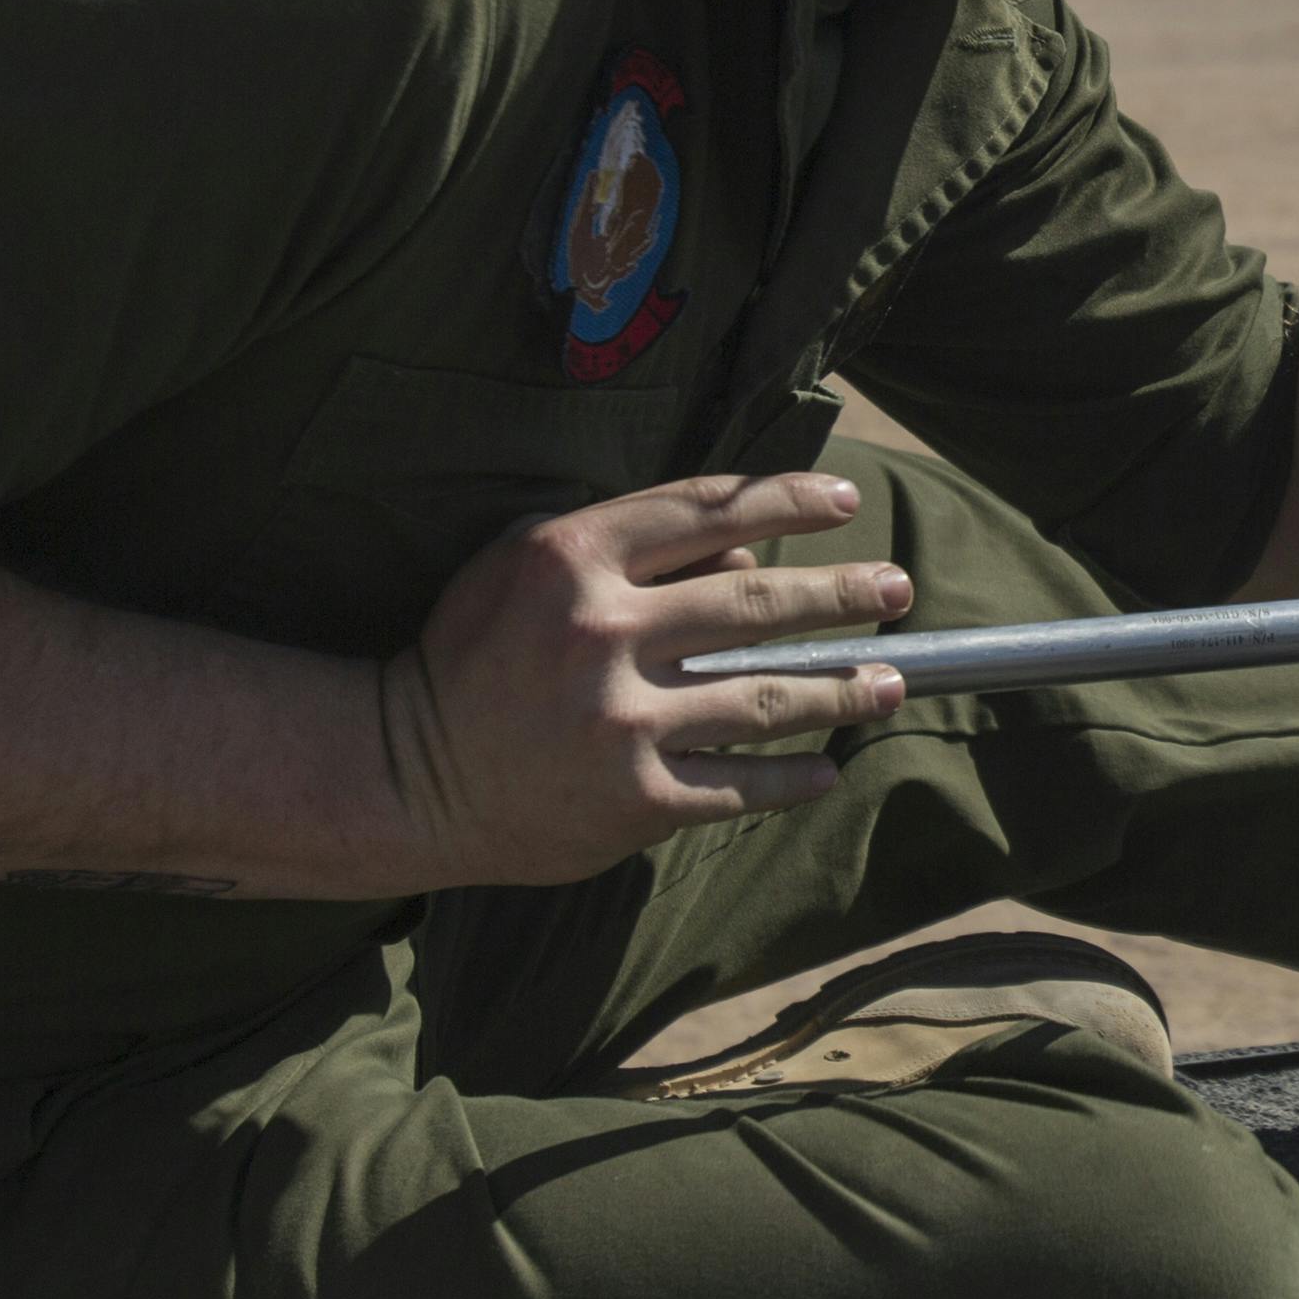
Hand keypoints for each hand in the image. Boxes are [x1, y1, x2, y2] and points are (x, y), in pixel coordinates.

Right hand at [372, 470, 915, 886]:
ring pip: (764, 698)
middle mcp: (603, 632)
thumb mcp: (522, 568)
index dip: (790, 501)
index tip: (848, 502)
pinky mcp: (632, 797)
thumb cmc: (471, 657)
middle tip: (897, 590)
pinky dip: (791, 778)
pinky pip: (737, 785)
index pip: (709, 511)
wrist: (401, 773)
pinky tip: (827, 770)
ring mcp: (621, 720)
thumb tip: (742, 547)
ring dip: (842, 690)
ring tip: (890, 682)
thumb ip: (624, 545)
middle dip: (843, 594)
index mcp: (575, 558)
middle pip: (756, 602)